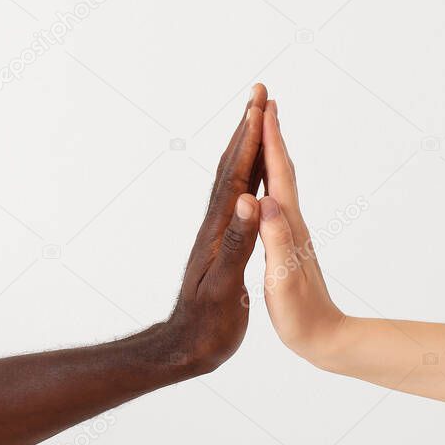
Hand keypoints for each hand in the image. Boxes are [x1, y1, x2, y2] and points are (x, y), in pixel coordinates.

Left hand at [167, 84, 266, 372]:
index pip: (236, 175)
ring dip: (245, 148)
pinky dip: (247, 179)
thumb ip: (238, 243)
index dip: (249, 139)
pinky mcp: (222, 247)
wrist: (184, 349)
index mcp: (220, 231)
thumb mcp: (224, 286)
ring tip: (257, 123)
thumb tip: (249, 200)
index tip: (260, 104)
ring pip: (232, 181)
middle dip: (246, 129)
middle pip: (231, 167)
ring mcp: (218, 235)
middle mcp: (217, 225)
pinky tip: (254, 180)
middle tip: (258, 95)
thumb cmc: (206, 326)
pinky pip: (236, 201)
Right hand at [257, 100, 345, 365]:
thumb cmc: (301, 316)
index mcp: (288, 227)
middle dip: (270, 133)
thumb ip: (276, 240)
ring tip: (261, 130)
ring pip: (279, 182)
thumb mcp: (283, 279)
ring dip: (270, 152)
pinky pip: (275, 201)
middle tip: (262, 100)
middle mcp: (292, 223)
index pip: (278, 174)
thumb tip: (266, 201)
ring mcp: (291, 232)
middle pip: (281, 169)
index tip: (262, 105)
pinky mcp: (287, 244)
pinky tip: (263, 184)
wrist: (325, 338)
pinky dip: (268, 181)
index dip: (269, 139)